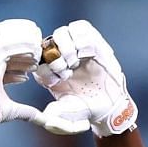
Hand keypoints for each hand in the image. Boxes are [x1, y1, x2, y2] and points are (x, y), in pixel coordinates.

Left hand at [32, 20, 136, 136]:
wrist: (109, 105)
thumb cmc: (87, 109)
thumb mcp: (70, 115)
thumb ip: (58, 116)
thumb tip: (47, 119)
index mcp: (49, 73)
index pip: (38, 60)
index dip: (46, 67)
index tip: (58, 79)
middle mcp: (60, 58)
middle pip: (47, 42)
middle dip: (56, 56)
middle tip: (67, 70)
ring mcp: (75, 48)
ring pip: (62, 32)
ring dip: (68, 47)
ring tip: (77, 62)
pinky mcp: (91, 41)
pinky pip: (81, 27)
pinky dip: (82, 38)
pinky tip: (87, 54)